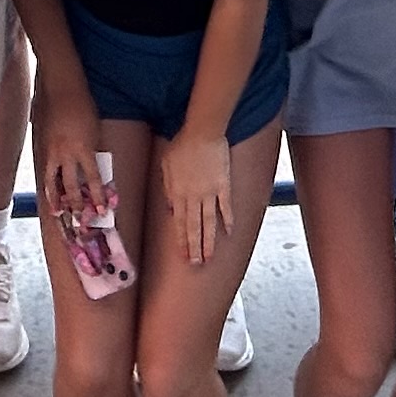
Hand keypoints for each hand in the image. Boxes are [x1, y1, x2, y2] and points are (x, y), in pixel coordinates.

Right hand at [34, 98, 102, 226]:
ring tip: (57, 212)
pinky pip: (45, 169)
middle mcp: (65, 153)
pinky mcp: (42, 146)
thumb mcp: (94, 131)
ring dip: (55, 199)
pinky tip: (49, 189)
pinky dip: (48, 182)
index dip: (97, 196)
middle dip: (75, 204)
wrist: (62, 88)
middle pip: (69, 186)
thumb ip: (92, 151)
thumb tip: (91, 168)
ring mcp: (51, 151)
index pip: (92, 179)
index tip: (102, 210)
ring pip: (51, 181)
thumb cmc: (84, 105)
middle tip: (78, 218)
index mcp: (83, 149)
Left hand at [163, 143, 231, 270]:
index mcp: (177, 192)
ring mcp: (209, 192)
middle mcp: (193, 196)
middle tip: (196, 264)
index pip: (179, 223)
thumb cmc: (182, 145)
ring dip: (209, 241)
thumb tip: (171, 208)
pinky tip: (229, 232)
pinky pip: (225, 206)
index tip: (182, 255)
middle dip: (194, 247)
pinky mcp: (223, 185)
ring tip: (209, 257)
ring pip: (209, 222)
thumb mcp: (166, 166)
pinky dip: (227, 220)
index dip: (181, 241)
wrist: (202, 132)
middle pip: (193, 227)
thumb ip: (168, 188)